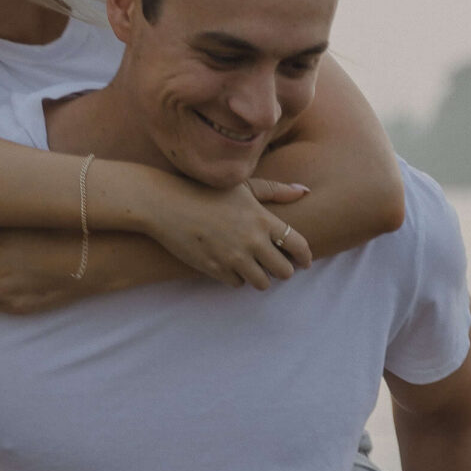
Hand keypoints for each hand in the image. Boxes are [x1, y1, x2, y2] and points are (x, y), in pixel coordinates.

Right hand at [144, 175, 311, 290]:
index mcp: (262, 219)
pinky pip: (237, 284)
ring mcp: (233, 257)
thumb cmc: (206, 191)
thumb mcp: (243, 186)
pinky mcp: (215, 269)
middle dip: (284, 270)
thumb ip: (275, 191)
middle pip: (284, 271)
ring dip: (260, 276)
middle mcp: (252, 241)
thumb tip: (305, 191)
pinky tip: (231, 265)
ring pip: (262, 283)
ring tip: (253, 266)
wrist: (166, 203)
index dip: (305, 257)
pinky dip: (237, 277)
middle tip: (277, 265)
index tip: (304, 261)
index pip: (298, 246)